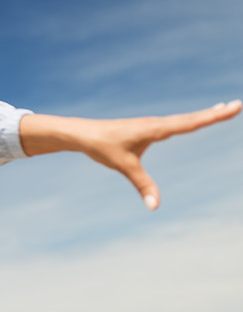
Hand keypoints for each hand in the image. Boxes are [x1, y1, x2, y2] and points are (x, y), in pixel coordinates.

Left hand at [19, 99, 240, 209]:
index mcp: (155, 129)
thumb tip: (154, 207)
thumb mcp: (124, 167)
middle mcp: (156, 123)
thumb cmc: (103, 146)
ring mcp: (151, 125)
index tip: (233, 106)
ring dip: (202, 115)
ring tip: (222, 110)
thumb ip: (142, 186)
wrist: (83, 133)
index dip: (213, 116)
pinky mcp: (145, 129)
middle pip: (191, 118)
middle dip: (214, 113)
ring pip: (182, 119)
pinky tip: (191, 121)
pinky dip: (187, 120)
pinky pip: (172, 123)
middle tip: (237, 105)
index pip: (191, 122)